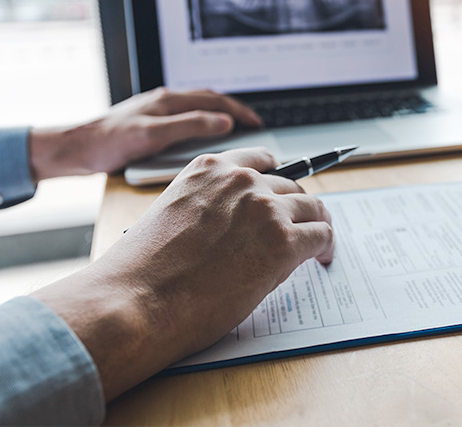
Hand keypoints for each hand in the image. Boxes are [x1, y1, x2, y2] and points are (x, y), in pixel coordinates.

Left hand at [29, 87, 263, 179]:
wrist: (76, 148)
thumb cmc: (109, 142)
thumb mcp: (153, 135)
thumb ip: (190, 126)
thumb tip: (223, 121)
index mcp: (169, 99)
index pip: (216, 100)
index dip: (240, 111)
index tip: (257, 123)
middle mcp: (165, 100)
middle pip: (210, 100)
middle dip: (235, 110)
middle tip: (254, 125)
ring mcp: (158, 109)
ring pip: (198, 107)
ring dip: (220, 115)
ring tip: (235, 129)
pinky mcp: (150, 121)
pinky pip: (186, 117)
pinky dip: (203, 123)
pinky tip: (203, 136)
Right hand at [31, 147, 334, 400]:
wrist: (136, 301)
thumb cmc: (142, 272)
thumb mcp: (172, 216)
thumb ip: (208, 207)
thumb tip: (236, 226)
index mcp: (208, 169)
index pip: (259, 160)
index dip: (276, 180)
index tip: (282, 193)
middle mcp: (240, 180)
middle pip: (290, 185)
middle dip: (295, 208)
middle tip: (299, 228)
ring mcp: (264, 208)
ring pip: (312, 207)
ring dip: (315, 225)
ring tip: (316, 245)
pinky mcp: (283, 241)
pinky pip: (321, 234)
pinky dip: (325, 247)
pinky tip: (321, 259)